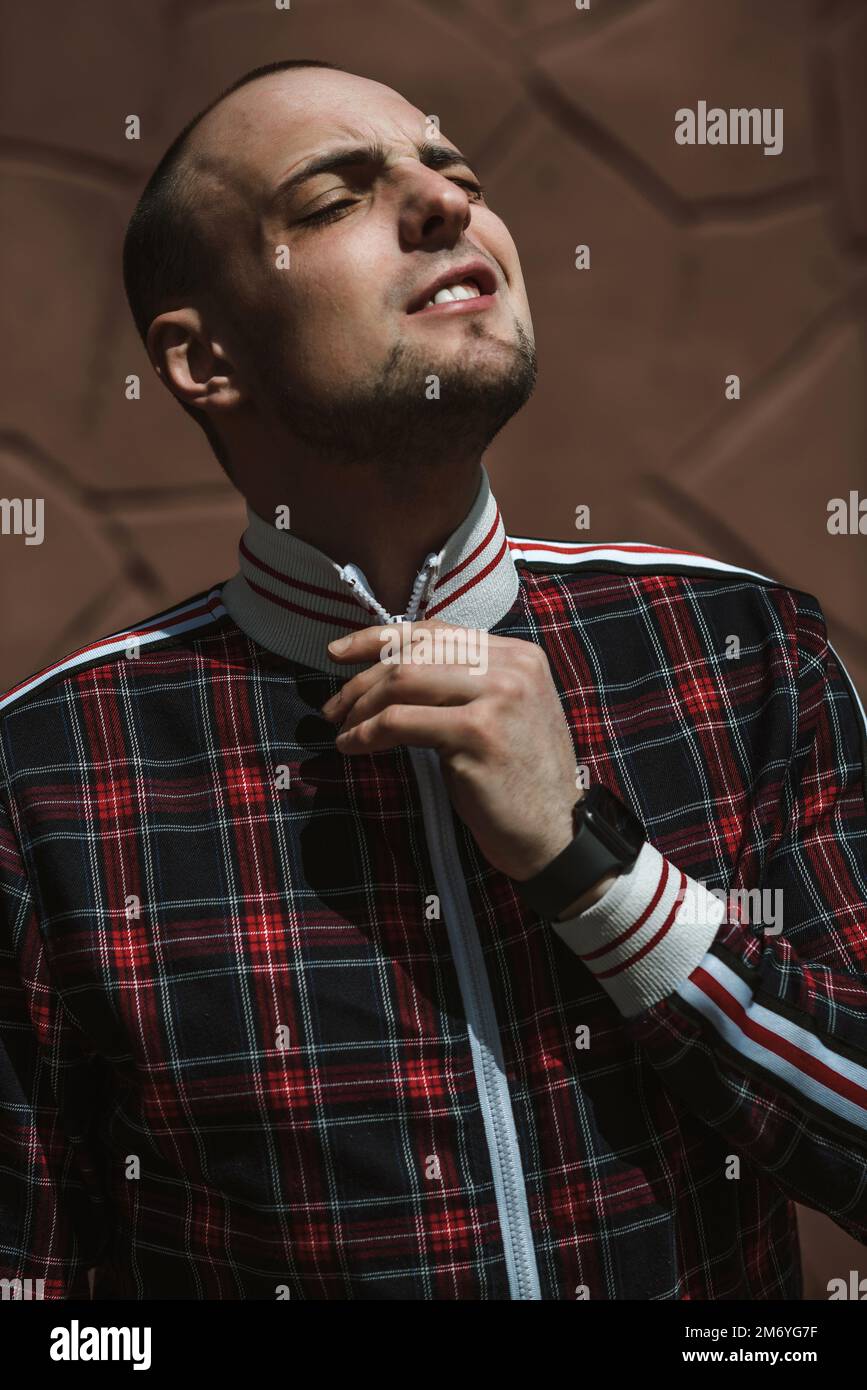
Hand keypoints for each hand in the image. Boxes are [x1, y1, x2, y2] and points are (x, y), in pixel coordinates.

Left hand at [321, 619, 579, 881]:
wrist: (555, 836)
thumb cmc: (518, 781)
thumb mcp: (502, 716)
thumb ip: (466, 683)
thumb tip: (394, 669)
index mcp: (519, 656)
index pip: (435, 631)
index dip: (378, 638)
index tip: (339, 652)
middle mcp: (513, 668)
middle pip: (414, 653)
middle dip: (362, 679)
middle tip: (334, 707)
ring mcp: (498, 697)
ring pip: (404, 679)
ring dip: (360, 706)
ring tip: (342, 728)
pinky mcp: (478, 733)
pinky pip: (401, 721)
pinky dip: (367, 733)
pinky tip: (353, 747)